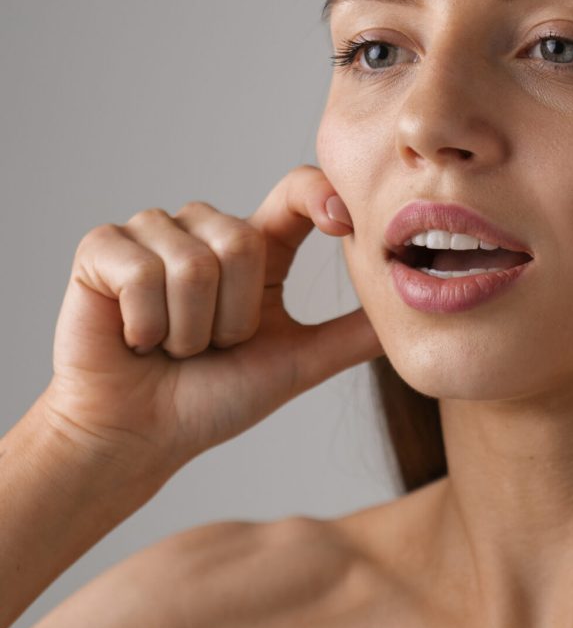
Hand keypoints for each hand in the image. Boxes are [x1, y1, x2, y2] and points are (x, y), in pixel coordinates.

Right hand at [40, 165, 382, 483]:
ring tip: (172, 345)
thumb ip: (352, 334)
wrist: (140, 435)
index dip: (320, 194)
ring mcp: (153, 232)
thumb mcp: (298, 363)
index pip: (296, 191)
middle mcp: (206, 229)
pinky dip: (144, 326)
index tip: (345, 223)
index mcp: (256, 247)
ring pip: (195, 262)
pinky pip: (141, 273)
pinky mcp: (103, 246)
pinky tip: (134, 338)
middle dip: (232, 319)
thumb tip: (415, 312)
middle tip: (210, 346)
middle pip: (243, 240)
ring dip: (189, 330)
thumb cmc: (215, 399)